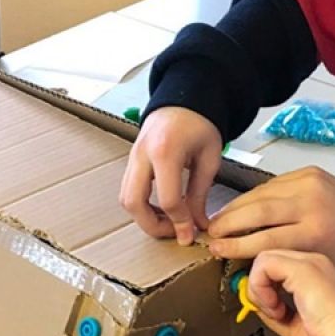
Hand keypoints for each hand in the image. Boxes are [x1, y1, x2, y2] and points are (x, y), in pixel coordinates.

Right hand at [120, 107, 222, 244]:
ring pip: (125, 198)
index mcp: (166, 151)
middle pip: (133, 202)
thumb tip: (198, 225)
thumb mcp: (209, 160)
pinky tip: (162, 210)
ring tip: (170, 222)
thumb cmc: (200, 124)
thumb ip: (201, 194)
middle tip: (174, 233)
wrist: (185, 100)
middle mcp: (142, 154)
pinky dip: (141, 206)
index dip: (180, 222)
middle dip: (152, 226)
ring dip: (144, 217)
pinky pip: (128, 189)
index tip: (191, 235)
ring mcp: (133, 156)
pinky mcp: (131, 160)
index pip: (168, 199)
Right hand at [209, 167, 334, 272]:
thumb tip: (240, 257)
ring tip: (217, 220)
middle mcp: (311, 205)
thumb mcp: (316, 262)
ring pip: (259, 194)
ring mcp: (308, 183)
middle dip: (228, 222)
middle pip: (257, 212)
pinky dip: (253, 197)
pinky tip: (240, 207)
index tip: (216, 249)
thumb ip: (282, 258)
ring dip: (235, 207)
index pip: (265, 240)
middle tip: (209, 233)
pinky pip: (270, 185)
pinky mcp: (306, 172)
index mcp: (316, 234)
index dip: (235, 245)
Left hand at [248, 250, 334, 335]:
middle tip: (273, 313)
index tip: (272, 313)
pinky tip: (277, 308)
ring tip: (277, 312)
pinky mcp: (304, 268)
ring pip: (263, 258)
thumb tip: (256, 305)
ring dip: (260, 290)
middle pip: (268, 260)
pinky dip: (260, 289)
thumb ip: (274, 311)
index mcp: (316, 275)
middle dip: (259, 288)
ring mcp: (310, 263)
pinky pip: (263, 264)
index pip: (276, 268)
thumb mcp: (294, 326)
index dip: (264, 288)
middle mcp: (315, 264)